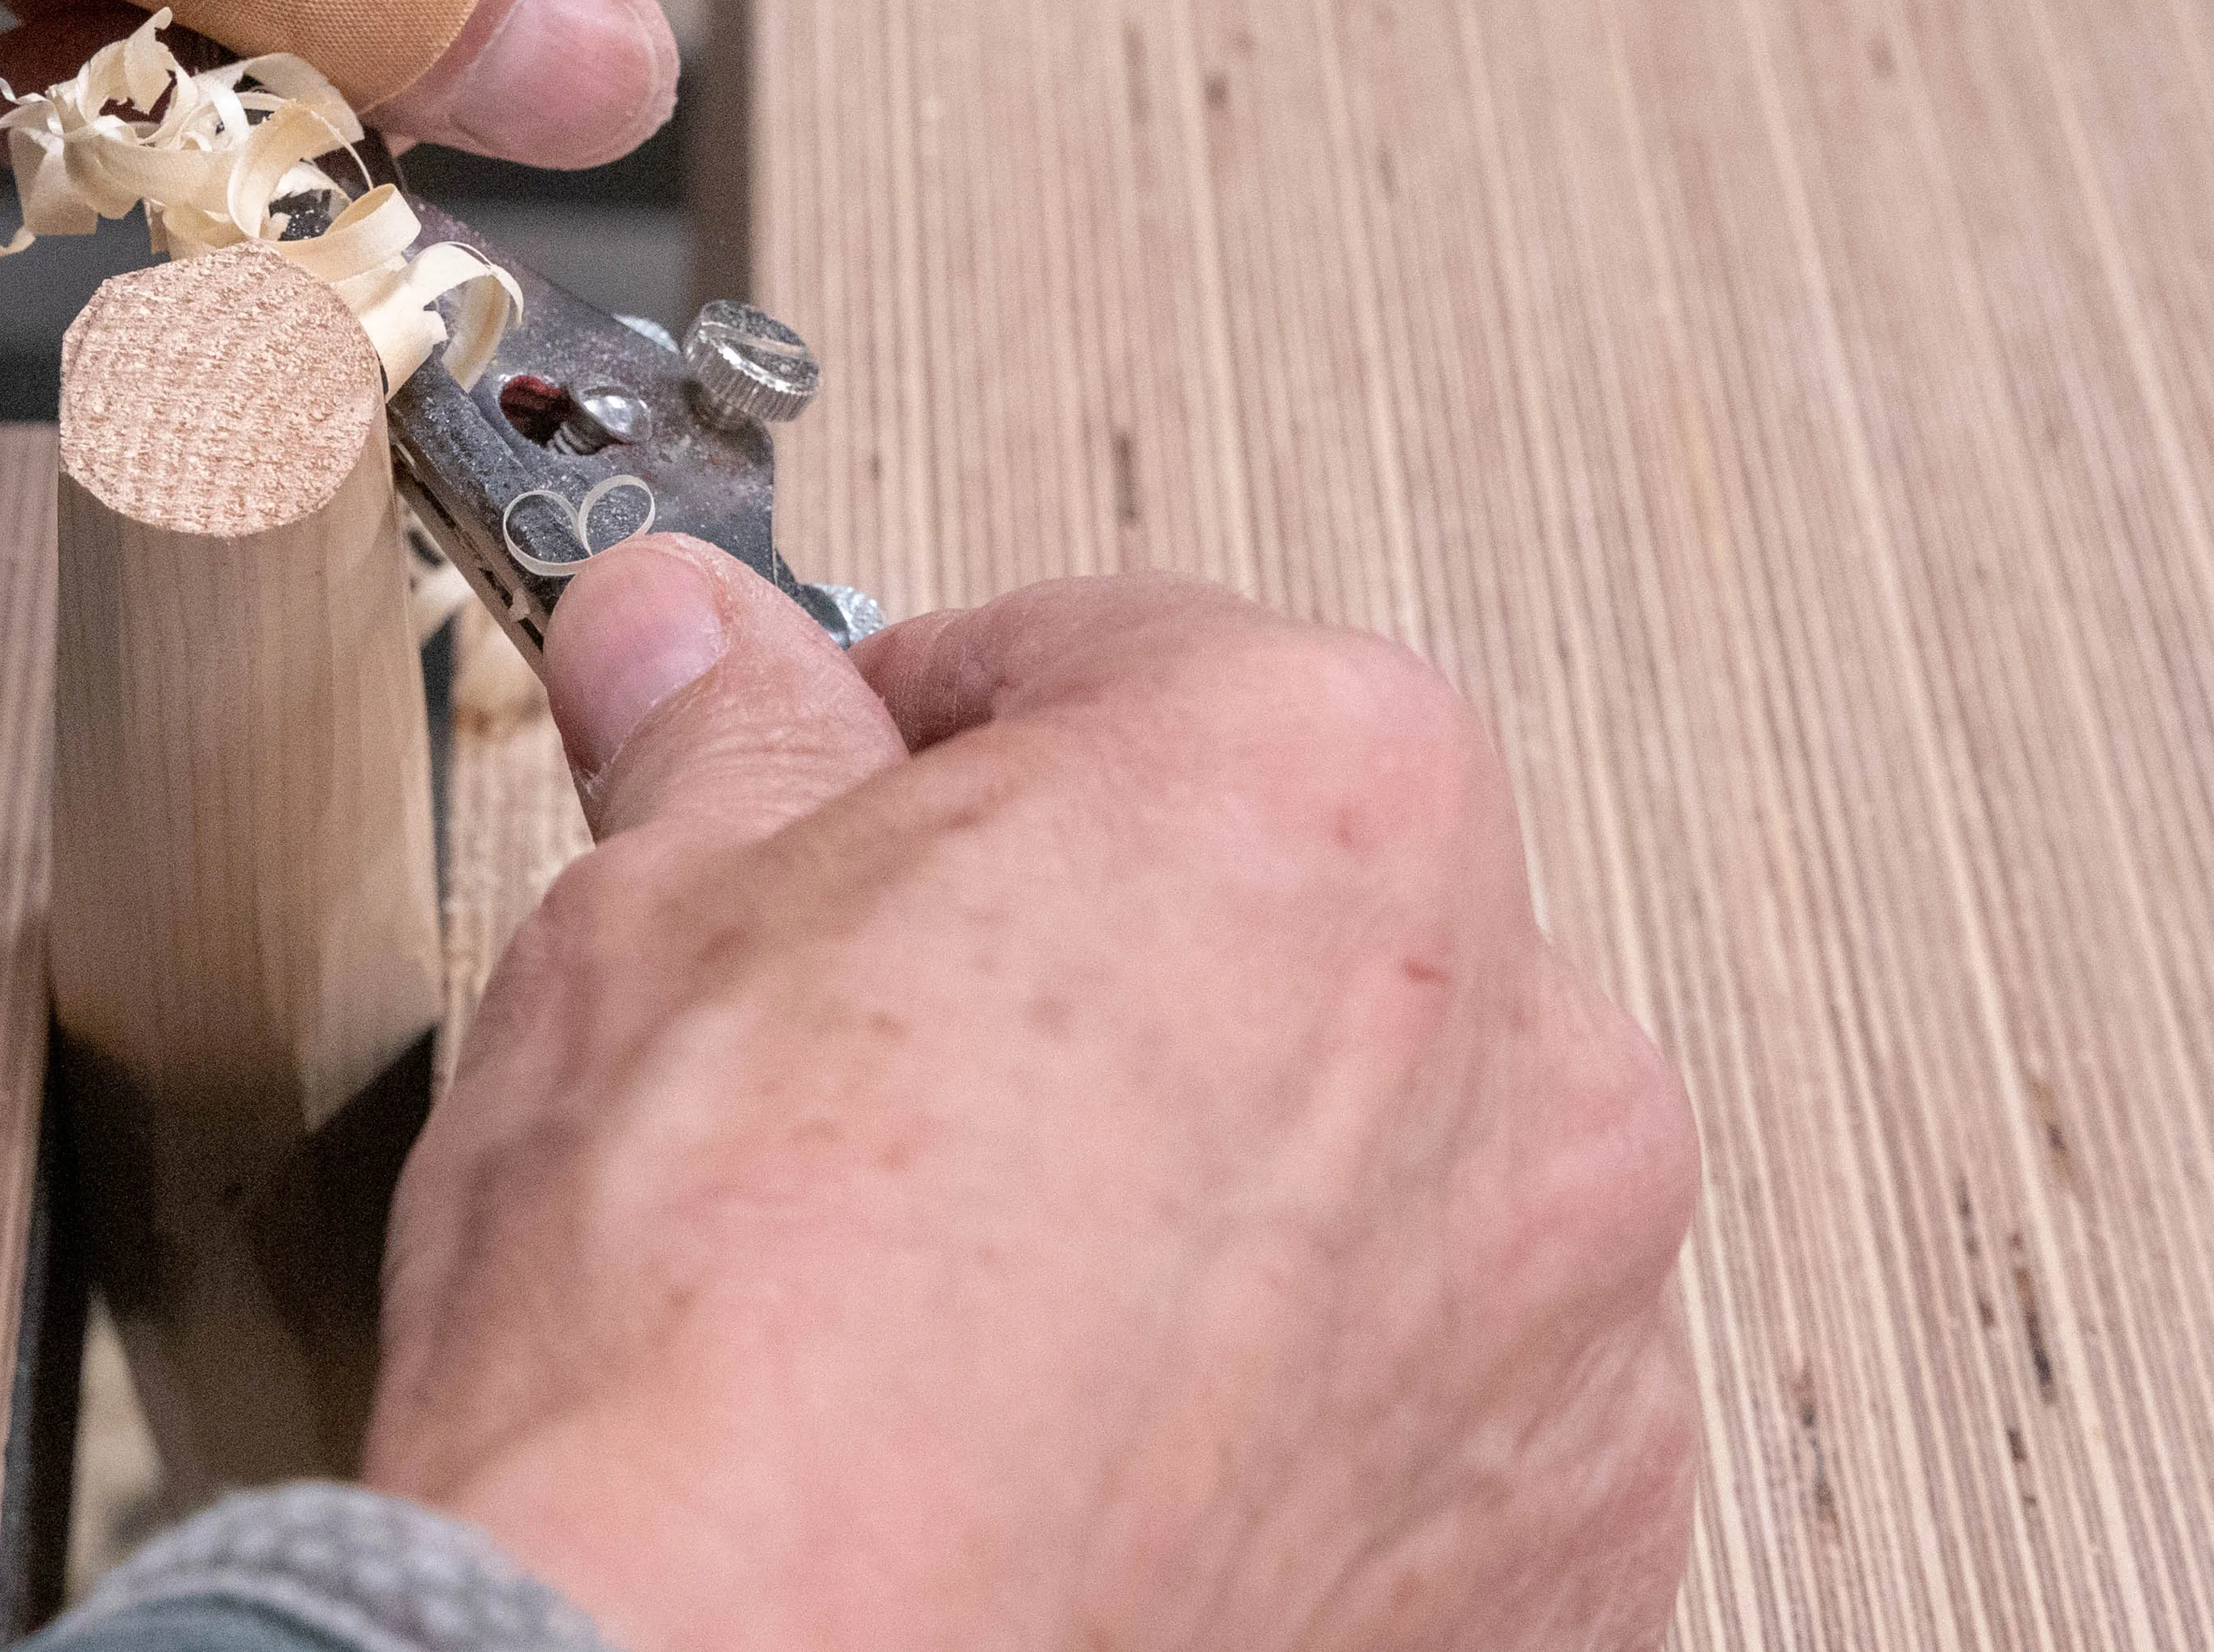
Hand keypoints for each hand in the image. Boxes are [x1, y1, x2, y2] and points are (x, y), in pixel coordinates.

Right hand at [373, 541, 1699, 1651]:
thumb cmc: (721, 1357)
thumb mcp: (646, 927)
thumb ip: (727, 743)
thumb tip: (697, 653)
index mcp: (1326, 788)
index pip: (1111, 667)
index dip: (928, 741)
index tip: (841, 809)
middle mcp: (1520, 1046)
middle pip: (1287, 919)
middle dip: (1100, 967)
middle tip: (884, 1068)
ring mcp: (1566, 1337)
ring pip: (1380, 1182)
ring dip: (1220, 1204)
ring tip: (975, 1300)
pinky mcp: (1563, 1574)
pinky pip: (1426, 1426)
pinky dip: (1288, 1429)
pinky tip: (1081, 1458)